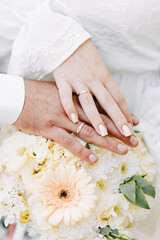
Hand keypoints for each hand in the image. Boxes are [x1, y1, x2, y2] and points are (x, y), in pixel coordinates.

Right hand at [14, 80, 138, 163]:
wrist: (17, 95)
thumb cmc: (38, 94)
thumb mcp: (59, 91)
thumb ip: (73, 99)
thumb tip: (85, 105)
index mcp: (76, 99)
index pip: (102, 108)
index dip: (118, 116)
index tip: (133, 123)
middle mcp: (73, 109)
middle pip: (101, 121)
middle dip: (119, 131)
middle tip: (134, 140)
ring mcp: (61, 119)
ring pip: (89, 131)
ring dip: (107, 142)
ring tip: (123, 149)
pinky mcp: (49, 128)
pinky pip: (68, 141)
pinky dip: (82, 150)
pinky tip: (94, 158)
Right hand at [53, 39, 132, 137]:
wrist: (65, 40)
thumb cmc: (84, 55)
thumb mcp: (99, 67)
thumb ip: (105, 84)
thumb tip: (115, 101)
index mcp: (104, 76)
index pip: (118, 97)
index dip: (125, 112)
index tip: (131, 125)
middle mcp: (93, 79)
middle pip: (108, 102)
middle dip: (118, 119)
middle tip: (126, 134)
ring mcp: (78, 80)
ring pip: (88, 102)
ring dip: (95, 118)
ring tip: (102, 132)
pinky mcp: (62, 79)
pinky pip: (66, 96)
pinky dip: (69, 107)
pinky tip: (73, 119)